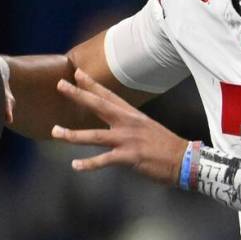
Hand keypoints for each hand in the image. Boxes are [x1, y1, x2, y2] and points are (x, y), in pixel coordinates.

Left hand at [52, 68, 186, 184]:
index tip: (76, 73)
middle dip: (78, 94)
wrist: (184, 159)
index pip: (108, 95)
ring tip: (56, 132)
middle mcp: (128, 123)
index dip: (91, 84)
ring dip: (72, 134)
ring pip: (94, 135)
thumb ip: (129, 125)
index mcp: (132, 115)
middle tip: (60, 84)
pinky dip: (88, 164)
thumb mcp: (147, 128)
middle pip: (98, 105)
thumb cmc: (166, 146)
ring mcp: (128, 139)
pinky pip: (104, 160)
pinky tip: (75, 166)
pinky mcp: (129, 156)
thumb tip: (115, 126)